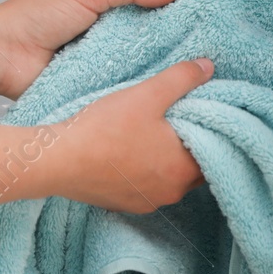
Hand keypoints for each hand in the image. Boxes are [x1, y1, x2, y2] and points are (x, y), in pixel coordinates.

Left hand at [0, 0, 179, 98]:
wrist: (2, 53)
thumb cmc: (33, 17)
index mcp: (105, 14)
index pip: (147, 15)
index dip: (170, 17)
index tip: (197, 21)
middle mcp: (106, 43)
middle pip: (148, 47)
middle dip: (170, 51)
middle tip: (201, 53)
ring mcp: (100, 70)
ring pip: (138, 73)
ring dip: (154, 75)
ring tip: (186, 78)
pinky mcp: (93, 94)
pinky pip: (119, 95)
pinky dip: (132, 95)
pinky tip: (155, 96)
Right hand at [52, 60, 213, 212]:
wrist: (57, 160)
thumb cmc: (105, 129)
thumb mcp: (147, 94)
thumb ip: (181, 78)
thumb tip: (208, 67)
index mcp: (184, 170)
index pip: (215, 153)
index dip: (210, 133)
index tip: (200, 116)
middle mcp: (171, 193)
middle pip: (192, 168)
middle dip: (188, 147)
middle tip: (177, 122)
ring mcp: (146, 202)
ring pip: (168, 178)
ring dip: (165, 161)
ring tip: (153, 136)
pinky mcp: (122, 205)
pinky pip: (144, 187)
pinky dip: (143, 172)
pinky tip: (129, 153)